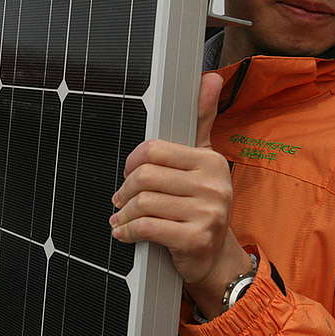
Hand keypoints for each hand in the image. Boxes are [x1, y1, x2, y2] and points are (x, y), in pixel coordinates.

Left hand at [109, 73, 251, 317]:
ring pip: (143, 202)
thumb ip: (201, 121)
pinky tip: (124, 233)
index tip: (128, 174)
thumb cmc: (201, 205)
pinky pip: (147, 228)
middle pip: (145, 176)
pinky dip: (128, 231)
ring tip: (120, 217)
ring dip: (123, 213)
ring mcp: (207, 213)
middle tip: (119, 199)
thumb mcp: (203, 161)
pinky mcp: (195, 239)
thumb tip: (209, 77)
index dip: (132, 162)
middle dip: (125, 190)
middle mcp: (213, 184)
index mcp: (210, 160)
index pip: (155, 150)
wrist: (214, 258)